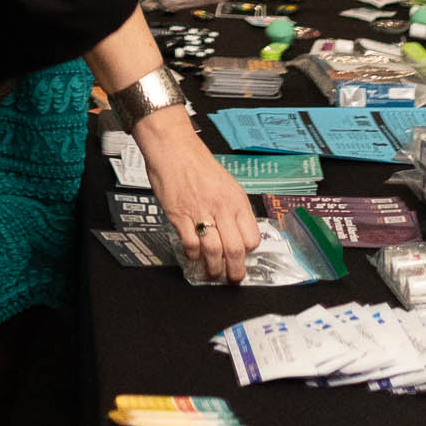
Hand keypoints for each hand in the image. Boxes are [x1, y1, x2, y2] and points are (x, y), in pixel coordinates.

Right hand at [132, 105, 259, 281]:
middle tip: (232, 278)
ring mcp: (200, 212)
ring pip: (213, 252)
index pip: (252, 237)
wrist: (173, 147)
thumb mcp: (225, 183)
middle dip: (235, 271)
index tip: (245, 258)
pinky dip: (192, 255)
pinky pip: (190, 244)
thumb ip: (231, 207)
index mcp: (236, 200)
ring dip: (213, 268)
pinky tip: (193, 256)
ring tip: (212, 274)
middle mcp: (221, 207)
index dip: (249, 252)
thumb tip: (236, 230)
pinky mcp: (179, 215)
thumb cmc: (197, 162)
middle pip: (235, 250)